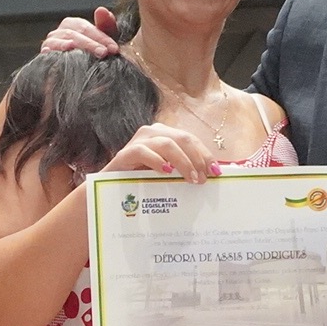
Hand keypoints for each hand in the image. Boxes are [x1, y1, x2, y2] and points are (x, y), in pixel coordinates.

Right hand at [41, 8, 122, 58]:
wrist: (72, 83)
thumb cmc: (90, 57)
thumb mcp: (101, 42)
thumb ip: (106, 26)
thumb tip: (102, 10)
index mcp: (72, 24)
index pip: (87, 28)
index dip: (102, 37)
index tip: (114, 49)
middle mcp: (59, 31)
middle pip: (76, 34)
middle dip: (92, 44)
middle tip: (105, 53)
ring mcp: (50, 43)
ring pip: (66, 41)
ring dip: (79, 46)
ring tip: (87, 52)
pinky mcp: (44, 54)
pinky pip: (50, 52)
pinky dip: (57, 51)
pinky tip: (67, 52)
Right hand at [105, 120, 220, 182]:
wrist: (109, 192)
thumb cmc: (141, 184)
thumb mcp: (167, 177)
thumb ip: (184, 172)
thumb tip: (212, 176)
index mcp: (165, 136)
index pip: (191, 140)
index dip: (206, 155)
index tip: (217, 172)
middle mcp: (152, 133)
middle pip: (182, 138)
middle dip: (197, 158)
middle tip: (203, 179)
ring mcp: (138, 141)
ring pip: (167, 143)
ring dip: (183, 162)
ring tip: (191, 179)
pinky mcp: (124, 153)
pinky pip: (143, 152)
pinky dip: (157, 161)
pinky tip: (166, 172)